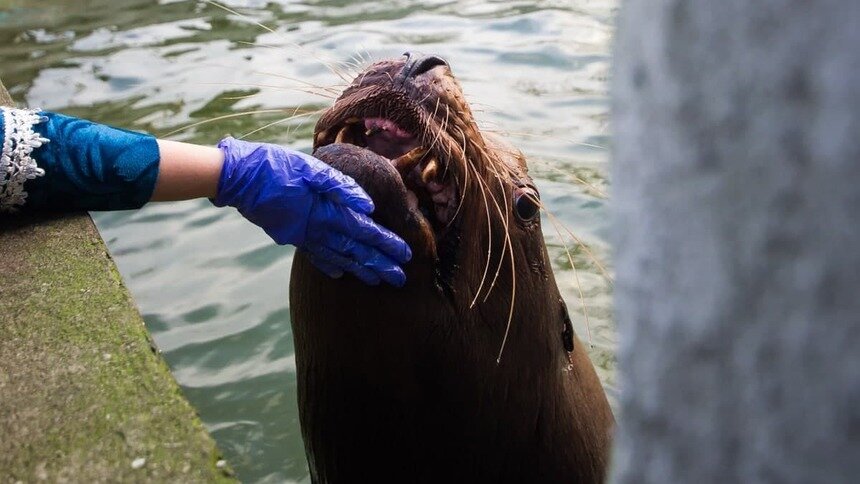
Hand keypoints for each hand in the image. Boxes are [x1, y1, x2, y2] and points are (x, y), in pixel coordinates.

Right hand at [212, 137, 410, 286]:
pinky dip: (328, 265)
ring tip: (377, 281)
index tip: (405, 255)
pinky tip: (338, 274)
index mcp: (325, 211)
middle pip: (355, 251)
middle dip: (379, 265)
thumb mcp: (310, 167)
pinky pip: (314, 254)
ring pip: (337, 257)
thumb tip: (369, 204)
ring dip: (359, 269)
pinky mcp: (290, 235)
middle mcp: (316, 229)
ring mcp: (302, 236)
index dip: (386, 243)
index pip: (363, 231)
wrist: (237, 177)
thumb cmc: (275, 165)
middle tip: (400, 279)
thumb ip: (341, 186)